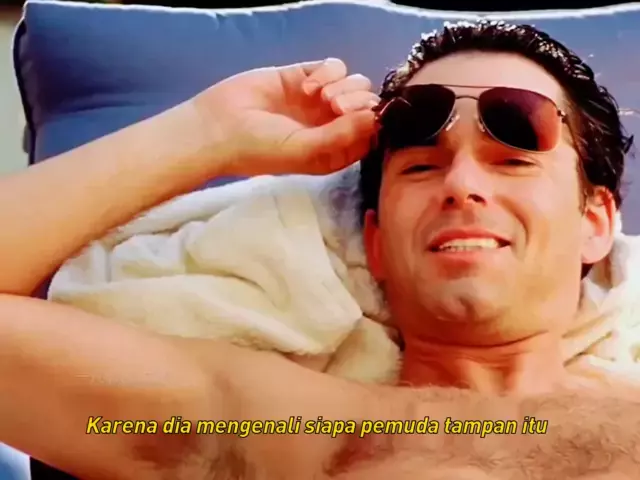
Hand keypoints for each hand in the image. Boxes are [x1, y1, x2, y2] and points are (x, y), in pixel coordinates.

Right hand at [192, 58, 379, 175]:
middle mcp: (331, 126)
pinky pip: (334, 66)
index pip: (372, 134)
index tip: (358, 118)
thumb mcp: (306, 149)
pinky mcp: (305, 76)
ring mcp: (320, 101)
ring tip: (318, 96)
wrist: (218, 127)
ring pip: (355, 83)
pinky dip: (326, 72)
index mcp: (335, 151)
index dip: (373, 122)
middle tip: (334, 106)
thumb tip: (377, 118)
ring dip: (343, 86)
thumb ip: (343, 135)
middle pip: (367, 105)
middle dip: (358, 102)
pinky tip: (306, 85)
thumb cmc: (261, 148)